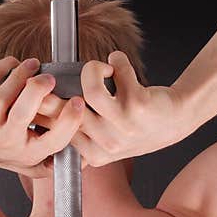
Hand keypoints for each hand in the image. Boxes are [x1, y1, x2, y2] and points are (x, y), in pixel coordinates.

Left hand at [0, 56, 84, 176]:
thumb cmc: (3, 147)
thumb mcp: (28, 164)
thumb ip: (53, 162)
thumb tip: (87, 160)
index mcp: (28, 154)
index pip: (54, 141)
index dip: (70, 121)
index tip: (78, 102)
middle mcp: (7, 141)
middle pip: (24, 111)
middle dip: (39, 88)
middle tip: (49, 79)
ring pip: (7, 91)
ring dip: (23, 72)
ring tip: (33, 66)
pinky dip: (6, 66)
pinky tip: (14, 66)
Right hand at [35, 51, 191, 166]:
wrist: (176, 120)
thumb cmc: (137, 125)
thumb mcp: (107, 143)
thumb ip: (79, 137)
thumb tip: (41, 117)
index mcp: (93, 155)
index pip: (56, 130)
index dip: (42, 105)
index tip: (39, 90)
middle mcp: (107, 144)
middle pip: (65, 109)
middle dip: (57, 85)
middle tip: (63, 74)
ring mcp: (123, 126)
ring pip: (90, 89)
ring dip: (92, 69)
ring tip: (101, 69)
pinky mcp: (138, 105)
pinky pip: (116, 71)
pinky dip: (117, 60)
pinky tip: (119, 63)